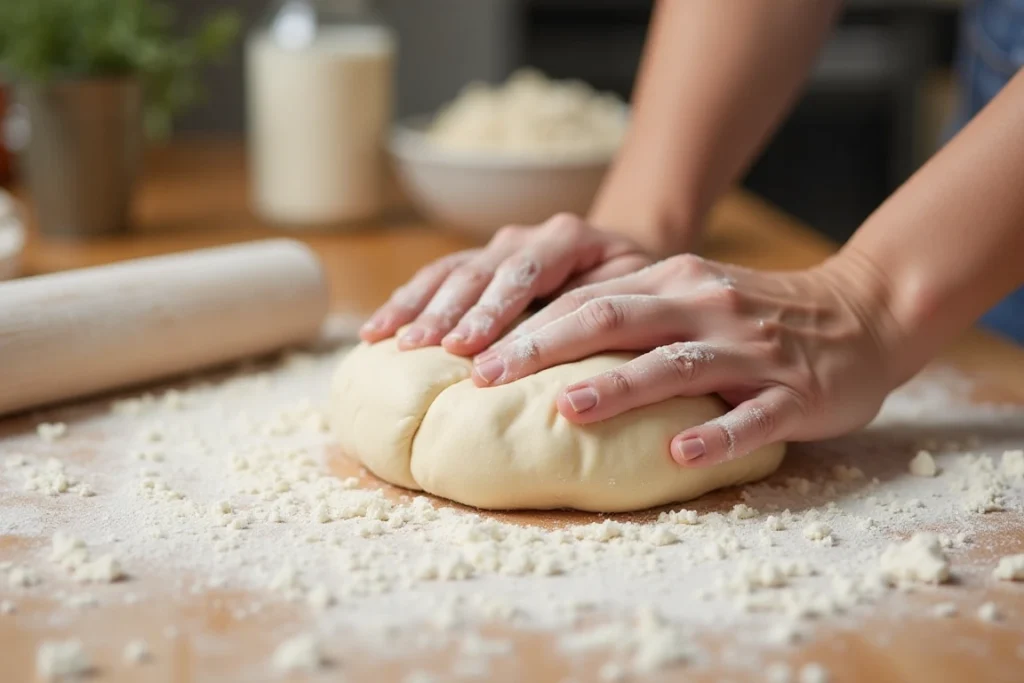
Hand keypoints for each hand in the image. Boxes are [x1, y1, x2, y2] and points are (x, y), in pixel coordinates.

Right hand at [359, 213, 652, 355]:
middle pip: (479, 272)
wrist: (626, 263)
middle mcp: (526, 236)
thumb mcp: (636, 295)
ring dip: (417, 306)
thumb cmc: (637, 290)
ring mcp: (498, 247)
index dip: (493, 313)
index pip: (524, 274)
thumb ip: (604, 311)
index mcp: (568, 238)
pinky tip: (378, 330)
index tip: (468, 350)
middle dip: (448, 312)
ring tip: (388, 340)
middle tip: (421, 348)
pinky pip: (436, 278)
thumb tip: (571, 349)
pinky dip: (406, 302)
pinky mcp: (478, 263)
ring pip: (449, 271)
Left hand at [470, 253, 908, 467]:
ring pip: (677, 364)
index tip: (467, 353)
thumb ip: (628, 307)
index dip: (524, 324)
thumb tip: (540, 333)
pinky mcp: (795, 393)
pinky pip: (753, 417)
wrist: (861, 313)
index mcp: (673, 281)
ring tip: (567, 408)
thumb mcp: (690, 294)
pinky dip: (717, 436)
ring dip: (620, 386)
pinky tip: (681, 456)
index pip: (585, 298)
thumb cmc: (756, 313)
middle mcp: (706, 306)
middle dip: (543, 347)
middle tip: (485, 376)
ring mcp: (752, 350)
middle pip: (614, 320)